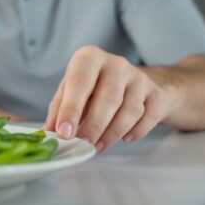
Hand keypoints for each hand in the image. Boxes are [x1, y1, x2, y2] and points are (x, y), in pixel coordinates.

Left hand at [44, 46, 172, 152]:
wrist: (135, 82)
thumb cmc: (96, 86)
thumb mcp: (73, 91)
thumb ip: (59, 109)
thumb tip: (48, 133)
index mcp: (90, 58)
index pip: (79, 82)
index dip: (71, 109)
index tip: (64, 133)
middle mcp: (116, 63)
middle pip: (107, 98)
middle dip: (94, 126)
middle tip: (83, 144)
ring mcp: (139, 77)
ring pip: (129, 110)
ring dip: (112, 133)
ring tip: (98, 146)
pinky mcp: (157, 93)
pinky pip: (148, 117)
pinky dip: (136, 131)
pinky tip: (125, 138)